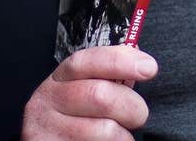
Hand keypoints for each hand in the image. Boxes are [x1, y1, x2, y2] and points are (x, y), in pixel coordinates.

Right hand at [21, 46, 157, 139]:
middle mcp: (48, 100)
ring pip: (105, 130)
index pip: (86, 61)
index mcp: (60, 78)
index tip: (149, 67)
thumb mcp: (84, 91)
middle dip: (131, 106)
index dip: (120, 61)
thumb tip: (140, 61)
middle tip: (139, 116)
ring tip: (121, 136)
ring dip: (124, 136)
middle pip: (100, 95)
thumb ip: (110, 77)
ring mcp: (46, 128)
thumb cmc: (75, 118)